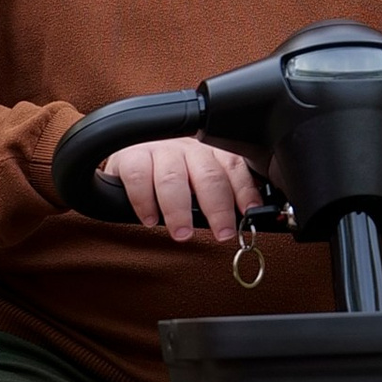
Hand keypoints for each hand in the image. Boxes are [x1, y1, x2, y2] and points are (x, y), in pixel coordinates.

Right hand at [103, 133, 266, 243]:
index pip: (233, 167)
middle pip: (207, 175)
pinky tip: (150, 219)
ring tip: (183, 233)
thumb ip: (220, 193)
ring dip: (179, 211)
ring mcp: (159, 150)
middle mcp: (188, 148)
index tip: (250, 214)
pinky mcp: (131, 157)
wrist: (130, 153)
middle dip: (217, 208)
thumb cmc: (171, 172)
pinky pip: (139, 177)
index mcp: (210, 152)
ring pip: (173, 178)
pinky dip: (145, 202)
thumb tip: (247, 220)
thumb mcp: (199, 178)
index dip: (244, 191)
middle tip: (222, 233)